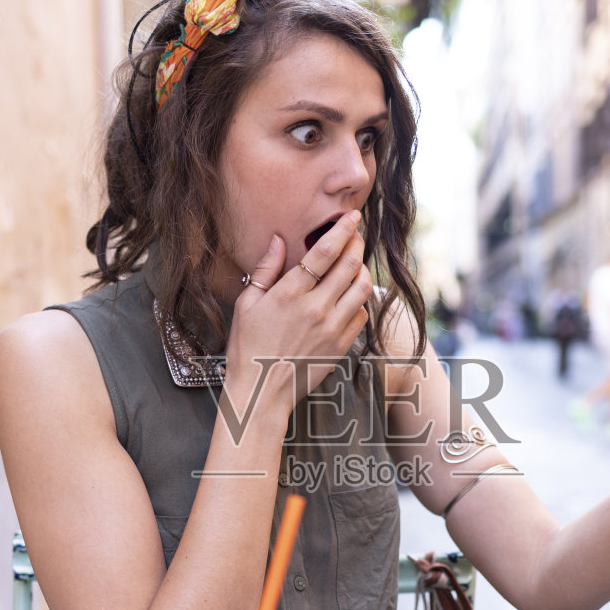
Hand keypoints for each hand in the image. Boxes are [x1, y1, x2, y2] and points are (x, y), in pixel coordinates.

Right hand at [226, 211, 372, 406]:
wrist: (261, 392)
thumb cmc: (248, 347)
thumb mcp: (247, 303)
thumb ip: (266, 268)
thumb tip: (280, 239)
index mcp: (290, 294)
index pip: (325, 252)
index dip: (342, 230)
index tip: (351, 217)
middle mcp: (316, 309)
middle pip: (350, 265)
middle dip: (357, 243)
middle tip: (355, 234)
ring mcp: (332, 328)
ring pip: (362, 288)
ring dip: (362, 269)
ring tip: (354, 263)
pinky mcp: (341, 345)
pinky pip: (361, 314)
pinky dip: (359, 299)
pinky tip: (349, 295)